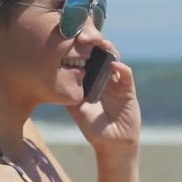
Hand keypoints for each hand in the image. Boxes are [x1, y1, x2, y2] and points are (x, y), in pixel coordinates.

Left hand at [66, 40, 140, 154]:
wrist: (113, 144)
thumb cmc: (93, 129)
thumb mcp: (77, 110)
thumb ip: (69, 95)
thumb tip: (53, 80)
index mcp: (90, 81)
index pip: (86, 59)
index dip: (81, 49)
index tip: (72, 40)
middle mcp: (103, 78)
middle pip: (100, 54)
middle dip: (95, 44)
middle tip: (86, 36)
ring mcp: (116, 82)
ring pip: (114, 59)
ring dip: (109, 50)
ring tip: (102, 44)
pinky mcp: (128, 89)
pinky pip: (126, 74)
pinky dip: (121, 68)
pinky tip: (114, 65)